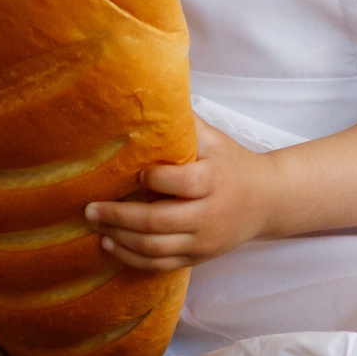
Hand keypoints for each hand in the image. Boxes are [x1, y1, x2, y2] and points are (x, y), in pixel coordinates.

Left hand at [86, 120, 269, 270]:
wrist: (266, 201)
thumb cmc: (231, 163)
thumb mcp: (214, 138)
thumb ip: (185, 122)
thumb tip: (152, 90)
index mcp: (214, 180)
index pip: (182, 183)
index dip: (154, 179)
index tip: (134, 173)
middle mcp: (208, 215)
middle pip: (159, 222)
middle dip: (120, 216)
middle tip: (90, 208)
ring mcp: (202, 241)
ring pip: (155, 248)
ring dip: (120, 238)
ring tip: (95, 225)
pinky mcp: (197, 257)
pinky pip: (160, 265)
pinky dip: (132, 258)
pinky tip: (110, 245)